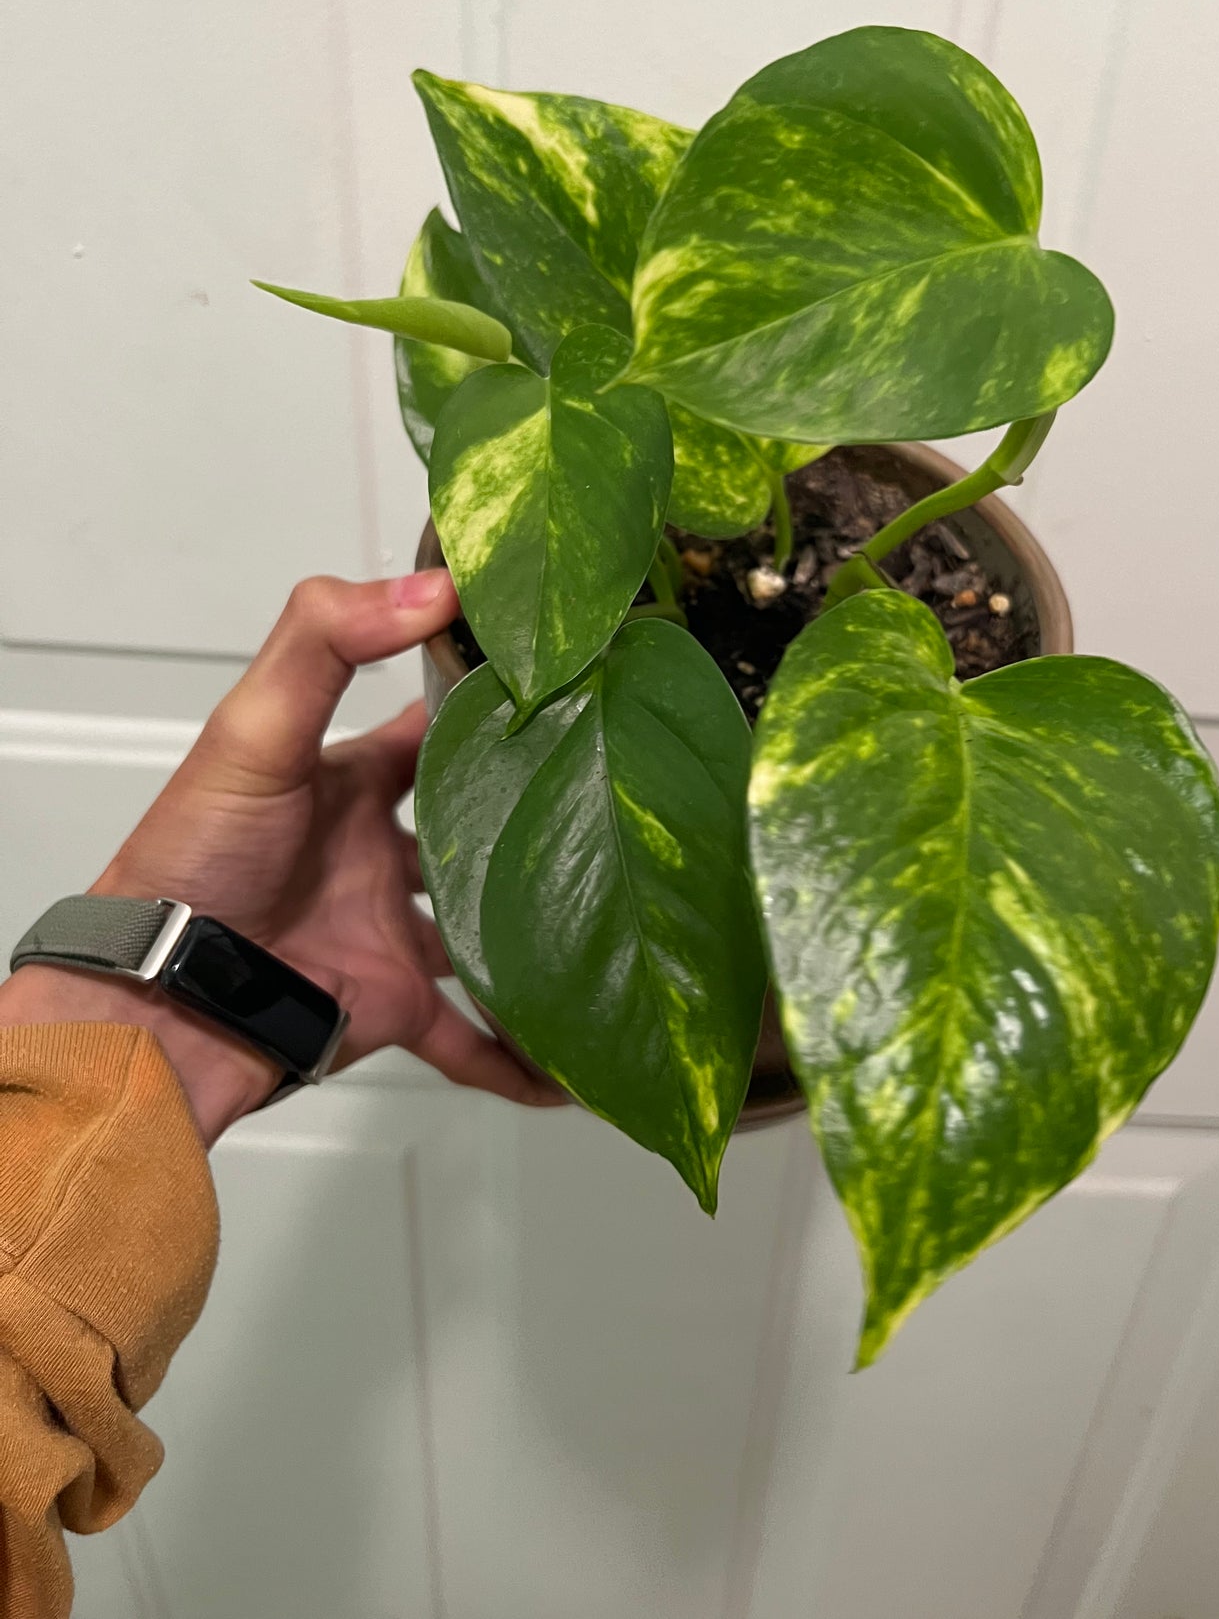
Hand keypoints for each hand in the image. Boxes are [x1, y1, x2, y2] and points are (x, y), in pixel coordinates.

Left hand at [0, 571, 563, 1139]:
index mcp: (348, 779)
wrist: (158, 998)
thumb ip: (328, 640)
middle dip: (538, 822)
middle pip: (476, 829)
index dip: (494, 703)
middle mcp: (376, 851)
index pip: (434, 728)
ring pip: (488, 932)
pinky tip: (573, 1070)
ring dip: (541, 936)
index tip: (573, 689)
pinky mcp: (390, 1004)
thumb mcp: (254, 727)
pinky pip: (466, 1035)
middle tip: (622, 810)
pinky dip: (516, 1058)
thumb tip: (435, 585)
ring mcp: (388, 929)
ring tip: (617, 929)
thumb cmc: (195, 856)